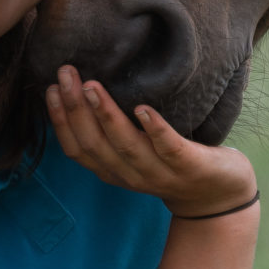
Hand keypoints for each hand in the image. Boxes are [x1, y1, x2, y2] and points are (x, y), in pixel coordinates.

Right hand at [45, 66, 257, 218]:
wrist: (219, 195)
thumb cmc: (171, 162)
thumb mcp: (135, 152)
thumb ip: (113, 132)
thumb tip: (86, 89)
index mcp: (114, 171)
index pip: (77, 149)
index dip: (60, 121)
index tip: (50, 89)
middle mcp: (131, 175)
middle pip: (95, 144)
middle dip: (76, 109)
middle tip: (65, 74)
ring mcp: (160, 173)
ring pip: (126, 146)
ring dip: (107, 115)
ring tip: (92, 86)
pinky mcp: (189, 166)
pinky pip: (169, 148)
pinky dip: (154, 128)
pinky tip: (142, 108)